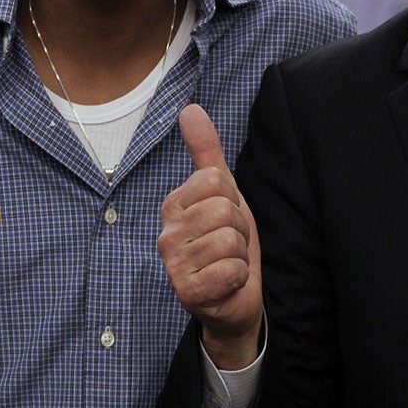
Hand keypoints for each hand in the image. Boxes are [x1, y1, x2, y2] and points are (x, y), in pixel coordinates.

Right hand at [158, 104, 262, 368]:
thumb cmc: (228, 244)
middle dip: (240, 230)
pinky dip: (238, 279)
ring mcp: (173, 263)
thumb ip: (206, 153)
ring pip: (230, 240)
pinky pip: (230, 270)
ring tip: (227, 264)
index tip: (228, 220)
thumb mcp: (224, 194)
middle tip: (230, 246)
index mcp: (174, 205)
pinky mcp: (186, 292)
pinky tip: (226, 285)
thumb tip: (191, 108)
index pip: (218, 180)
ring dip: (240, 256)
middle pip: (225, 209)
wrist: (233, 299)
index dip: (235, 201)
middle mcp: (167, 232)